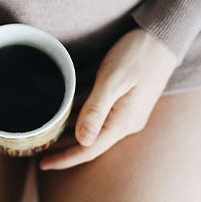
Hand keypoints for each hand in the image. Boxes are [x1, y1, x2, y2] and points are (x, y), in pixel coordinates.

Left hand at [38, 27, 177, 169]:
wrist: (163, 38)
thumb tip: (82, 140)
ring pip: (92, 127)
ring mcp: (126, 112)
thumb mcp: (113, 80)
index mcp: (123, 122)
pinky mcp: (124, 102)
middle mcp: (125, 122)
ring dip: (70, 130)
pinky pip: (98, 114)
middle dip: (64, 147)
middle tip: (37, 147)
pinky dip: (80, 114)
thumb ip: (96, 110)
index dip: (65, 158)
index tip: (43, 164)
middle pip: (89, 141)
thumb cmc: (138, 55)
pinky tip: (63, 111)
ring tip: (46, 132)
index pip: (90, 148)